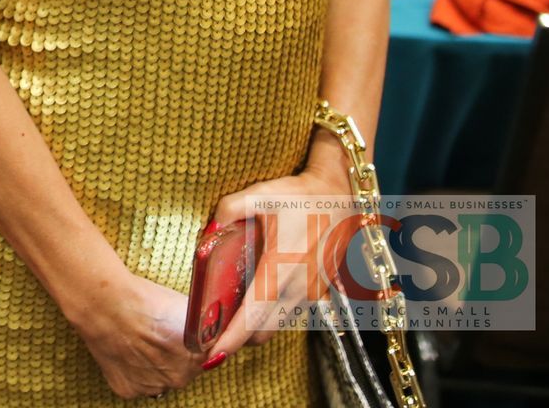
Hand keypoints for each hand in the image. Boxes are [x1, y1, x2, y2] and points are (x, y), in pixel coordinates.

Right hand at [70, 270, 204, 398]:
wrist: (106, 304)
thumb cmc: (143, 298)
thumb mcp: (185, 307)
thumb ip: (201, 327)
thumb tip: (207, 329)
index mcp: (199, 357)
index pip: (204, 357)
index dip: (191, 344)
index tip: (179, 334)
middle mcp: (180, 378)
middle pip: (182, 371)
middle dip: (172, 356)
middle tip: (155, 335)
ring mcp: (155, 387)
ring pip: (160, 379)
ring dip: (153, 365)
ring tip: (137, 341)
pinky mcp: (130, 390)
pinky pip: (137, 384)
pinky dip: (132, 371)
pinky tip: (125, 350)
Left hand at [200, 169, 349, 366]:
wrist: (340, 196)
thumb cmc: (298, 196)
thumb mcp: (260, 194)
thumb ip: (228, 209)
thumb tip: (209, 230)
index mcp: (280, 268)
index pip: (252, 316)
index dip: (231, 339)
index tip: (210, 354)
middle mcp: (297, 288)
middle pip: (262, 330)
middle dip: (235, 340)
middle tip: (208, 337)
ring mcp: (310, 293)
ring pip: (277, 325)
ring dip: (253, 330)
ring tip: (227, 322)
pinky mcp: (317, 291)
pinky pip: (289, 315)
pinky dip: (269, 318)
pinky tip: (253, 305)